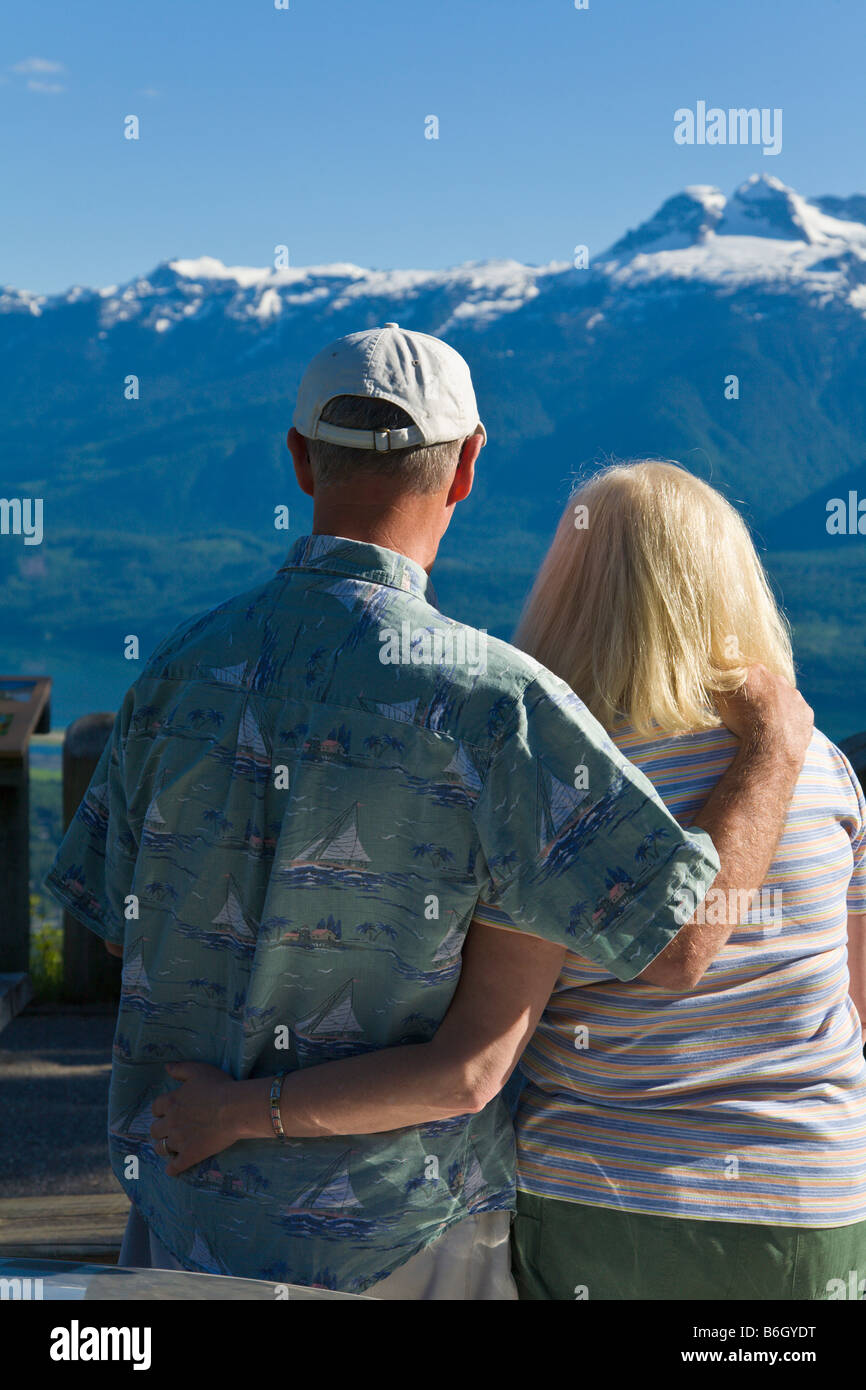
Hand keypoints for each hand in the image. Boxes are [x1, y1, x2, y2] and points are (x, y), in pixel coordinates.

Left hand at [150, 1061, 240, 1176]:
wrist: (235, 1109)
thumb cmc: (218, 1087)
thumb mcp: (198, 1071)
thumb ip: (180, 1069)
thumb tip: (166, 1067)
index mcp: (171, 1102)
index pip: (156, 1108)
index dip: (161, 1110)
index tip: (168, 1111)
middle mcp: (170, 1122)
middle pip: (155, 1130)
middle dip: (160, 1130)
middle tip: (170, 1129)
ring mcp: (179, 1141)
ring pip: (161, 1148)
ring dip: (163, 1147)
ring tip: (171, 1147)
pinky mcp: (190, 1155)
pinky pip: (174, 1167)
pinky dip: (172, 1168)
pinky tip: (174, 1168)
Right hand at [716, 664, 812, 762]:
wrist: (773, 744)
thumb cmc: (742, 722)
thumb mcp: (721, 701)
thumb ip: (722, 687)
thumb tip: (720, 680)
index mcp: (756, 672)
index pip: (746, 672)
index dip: (742, 685)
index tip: (738, 697)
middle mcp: (778, 679)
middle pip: (767, 683)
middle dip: (761, 694)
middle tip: (752, 712)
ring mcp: (795, 696)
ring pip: (785, 697)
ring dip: (777, 707)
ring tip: (767, 725)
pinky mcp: (806, 712)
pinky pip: (798, 714)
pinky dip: (790, 720)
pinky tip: (782, 733)